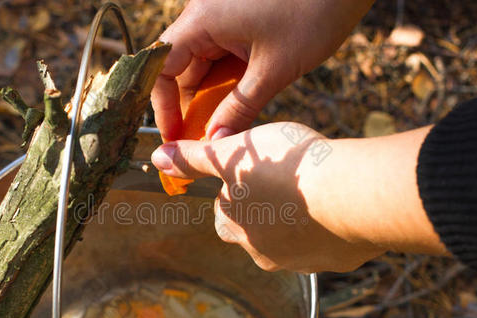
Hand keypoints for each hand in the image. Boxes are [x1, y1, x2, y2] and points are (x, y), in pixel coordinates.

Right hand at [151, 0, 373, 140]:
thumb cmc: (313, 15)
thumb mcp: (273, 70)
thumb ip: (239, 109)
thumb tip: (215, 143)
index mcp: (203, 20)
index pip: (162, 66)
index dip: (163, 104)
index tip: (173, 135)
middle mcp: (205, 16)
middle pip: (180, 69)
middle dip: (188, 107)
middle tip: (199, 141)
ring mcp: (222, 18)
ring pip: (202, 66)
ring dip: (209, 98)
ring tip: (219, 130)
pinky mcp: (239, 22)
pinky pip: (221, 58)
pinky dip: (225, 84)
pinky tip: (234, 108)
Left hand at [151, 123, 447, 272]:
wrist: (349, 195)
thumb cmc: (287, 168)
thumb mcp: (234, 152)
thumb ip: (195, 158)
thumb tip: (158, 158)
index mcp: (233, 224)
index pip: (224, 210)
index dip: (239, 189)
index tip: (258, 172)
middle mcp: (259, 251)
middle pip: (254, 230)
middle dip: (265, 210)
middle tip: (286, 182)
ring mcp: (297, 262)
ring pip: (290, 240)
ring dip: (296, 221)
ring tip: (314, 192)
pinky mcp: (331, 263)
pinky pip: (323, 245)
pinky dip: (326, 228)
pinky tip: (338, 206)